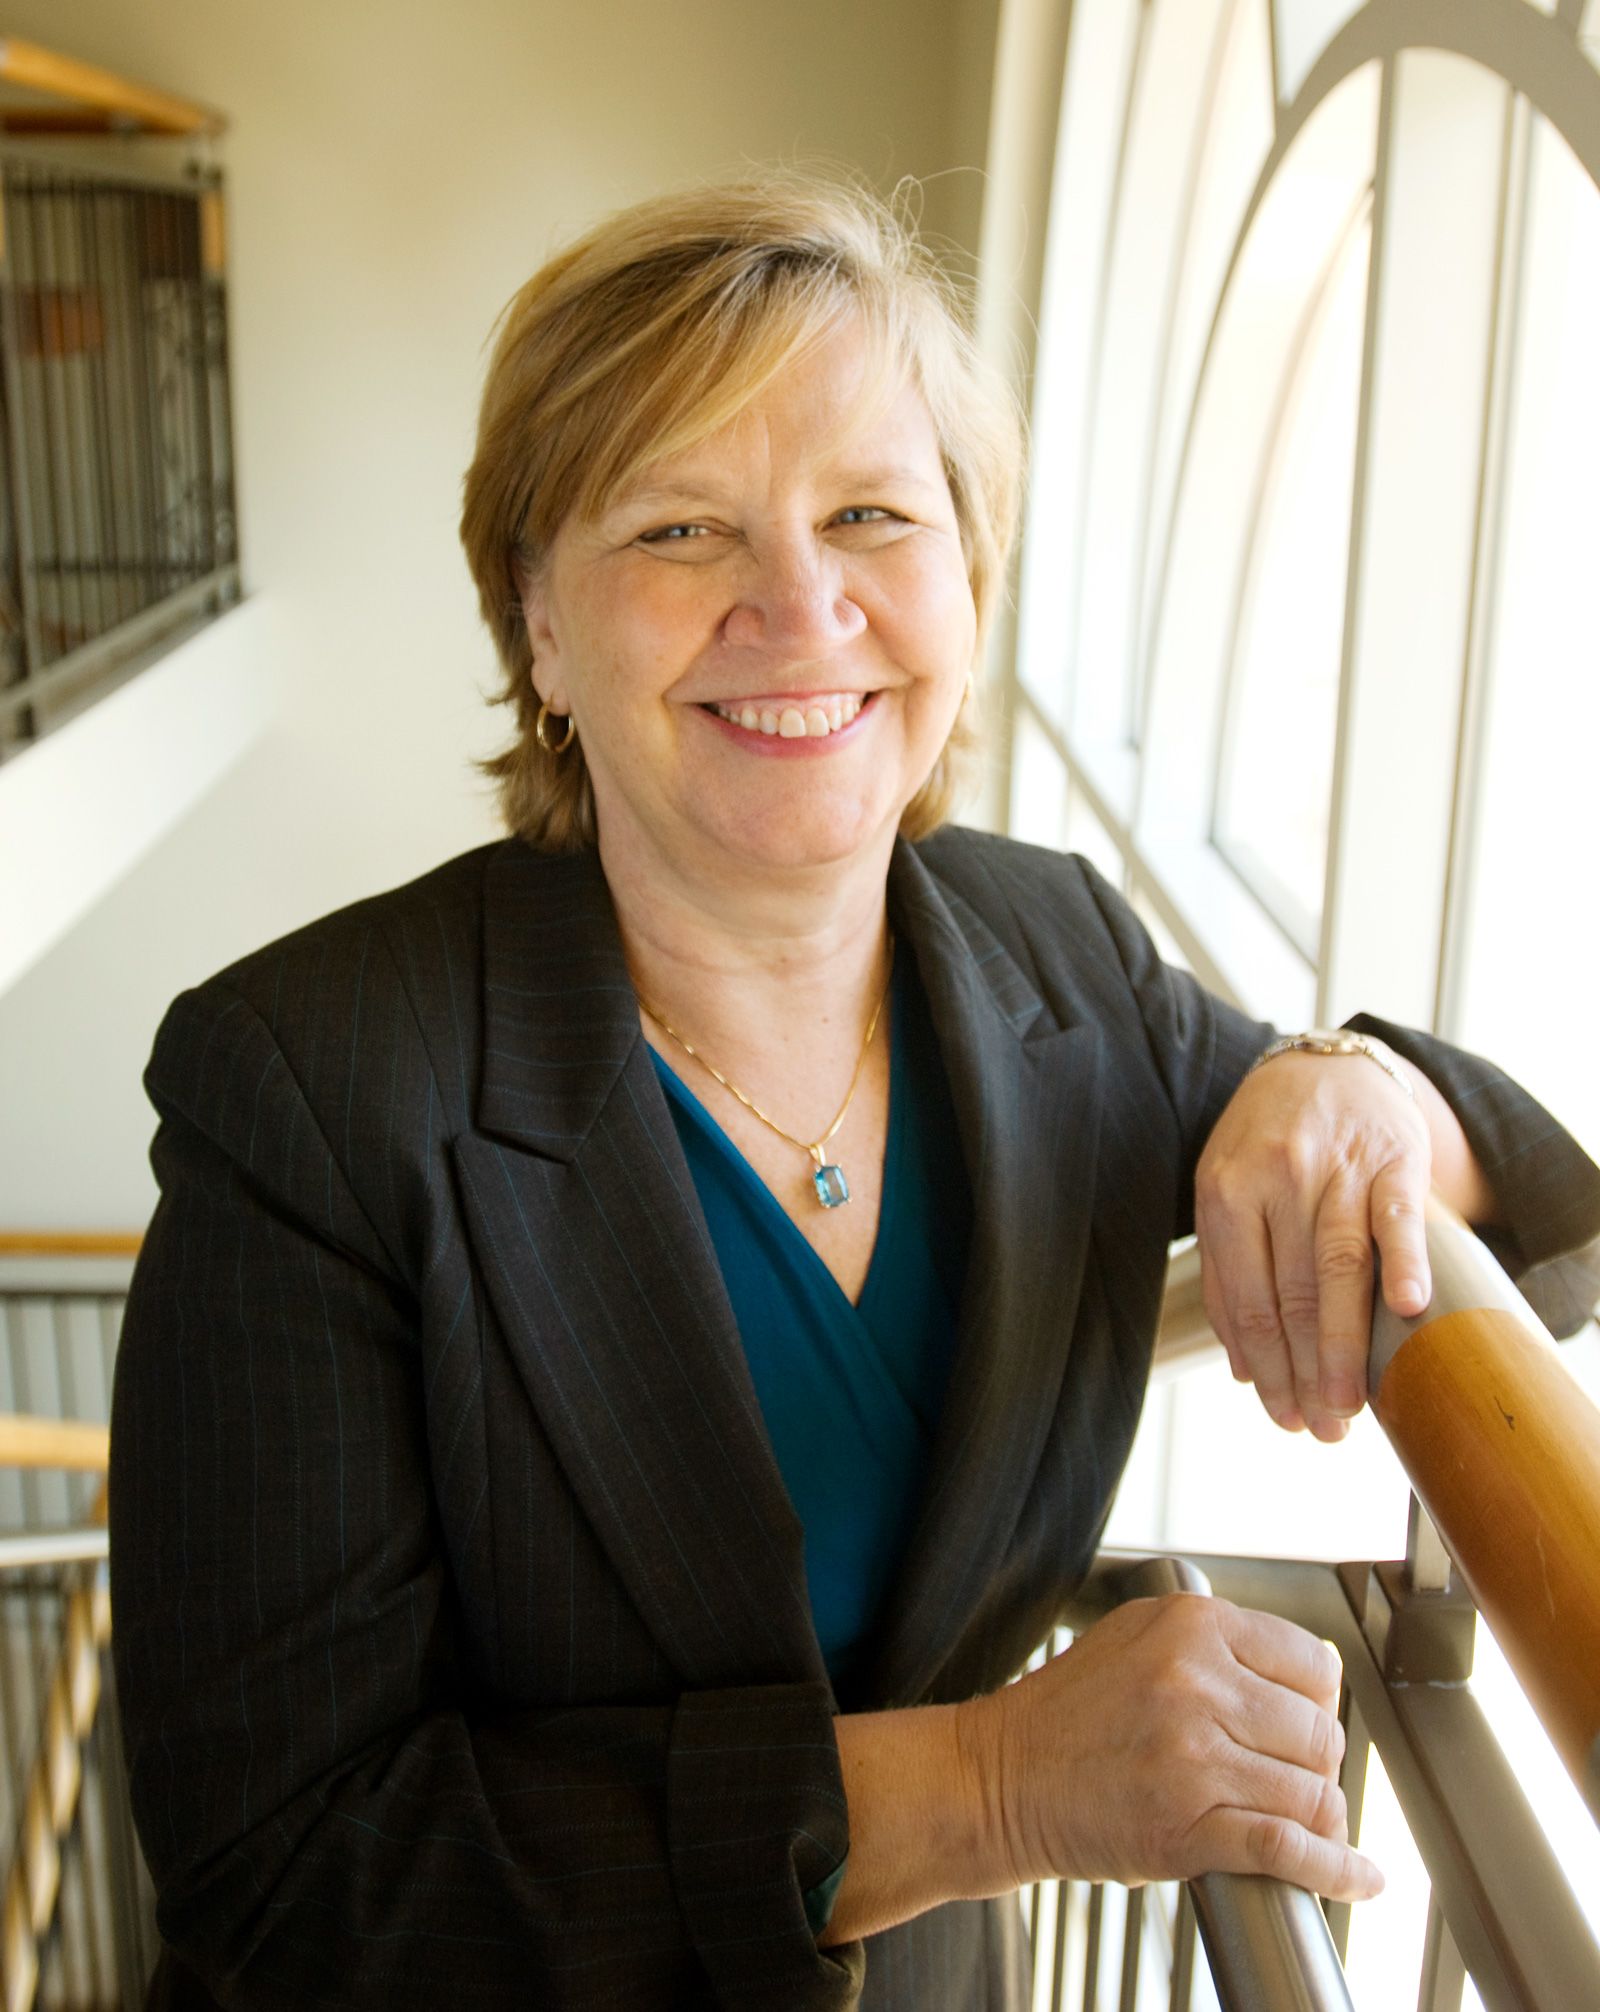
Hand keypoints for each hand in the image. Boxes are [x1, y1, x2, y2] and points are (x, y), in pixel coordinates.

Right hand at [963, 1594, 1380, 1900]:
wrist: (1001, 1779)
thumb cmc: (1069, 1712)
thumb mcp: (1139, 1636)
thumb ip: (1220, 1642)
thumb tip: (1313, 1674)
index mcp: (1191, 1625)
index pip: (1314, 1665)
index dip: (1317, 1703)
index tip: (1302, 1724)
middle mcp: (1196, 1683)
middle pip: (1320, 1734)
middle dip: (1315, 1764)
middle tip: (1285, 1776)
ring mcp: (1193, 1757)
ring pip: (1312, 1795)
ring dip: (1318, 1819)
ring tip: (1297, 1822)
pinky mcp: (1188, 1827)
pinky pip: (1290, 1850)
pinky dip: (1335, 1871)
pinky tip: (1357, 1878)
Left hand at [1194, 1049, 1432, 1439]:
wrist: (1326, 1064)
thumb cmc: (1268, 1141)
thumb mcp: (1227, 1190)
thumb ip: (1230, 1271)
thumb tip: (1243, 1366)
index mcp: (1226, 1192)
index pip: (1247, 1300)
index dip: (1266, 1367)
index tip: (1282, 1415)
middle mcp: (1277, 1178)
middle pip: (1293, 1295)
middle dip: (1307, 1373)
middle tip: (1322, 1429)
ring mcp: (1335, 1167)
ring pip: (1340, 1268)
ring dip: (1347, 1347)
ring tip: (1352, 1405)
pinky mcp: (1392, 1157)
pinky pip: (1397, 1216)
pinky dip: (1403, 1261)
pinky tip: (1408, 1307)